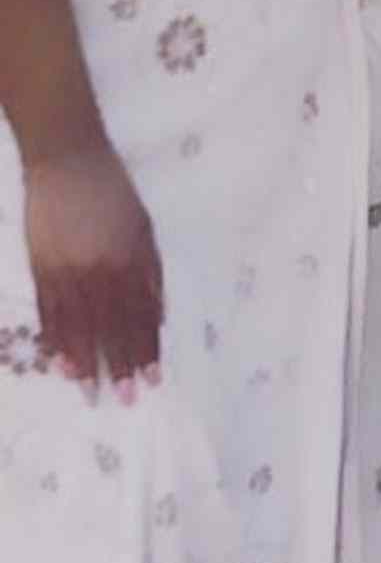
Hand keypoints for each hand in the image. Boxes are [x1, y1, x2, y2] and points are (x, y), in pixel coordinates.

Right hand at [24, 140, 163, 402]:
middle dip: (122, 364)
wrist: (68, 163)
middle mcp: (103, 270)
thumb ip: (150, 273)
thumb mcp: (144, 229)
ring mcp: (69, 271)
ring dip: (88, 361)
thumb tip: (156, 315)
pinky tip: (61, 364)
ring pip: (81, 326)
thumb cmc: (114, 194)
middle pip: (114, 326)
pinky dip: (57, 340)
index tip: (153, 379)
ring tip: (92, 393)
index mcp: (133, 260)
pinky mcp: (42, 268)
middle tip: (128, 399)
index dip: (147, 348)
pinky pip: (51, 313)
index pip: (142, 314)